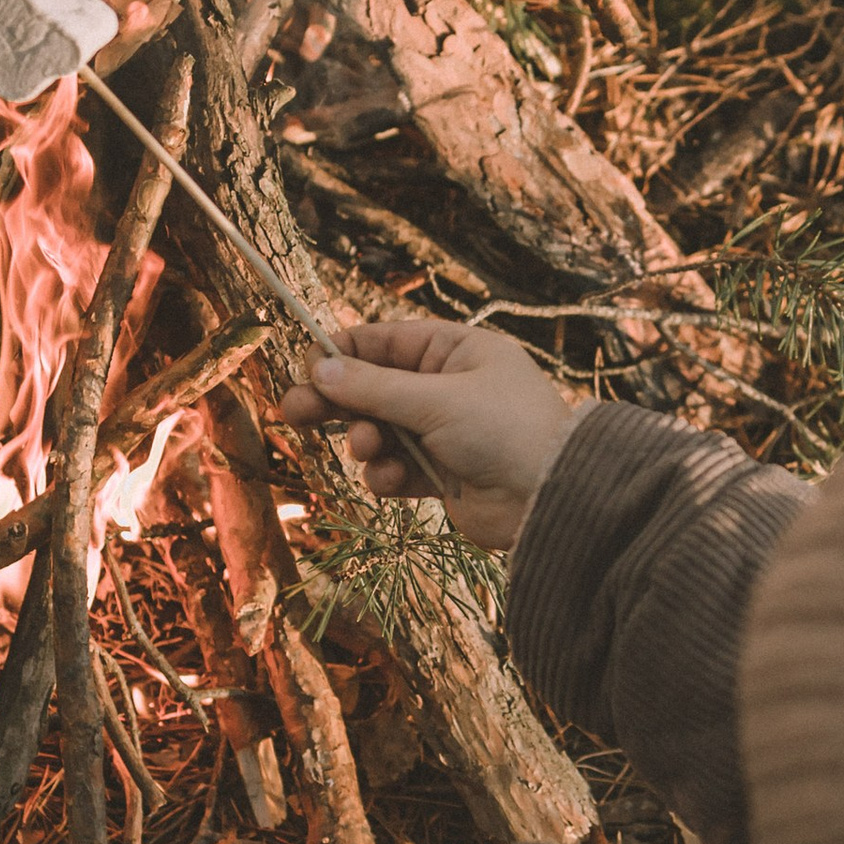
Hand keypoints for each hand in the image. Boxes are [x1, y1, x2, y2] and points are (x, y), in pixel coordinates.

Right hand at [278, 322, 582, 552]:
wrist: (551, 500)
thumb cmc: (506, 432)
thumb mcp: (436, 400)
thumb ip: (374, 388)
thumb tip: (320, 367)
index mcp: (455, 351)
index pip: (384, 342)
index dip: (342, 354)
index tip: (306, 369)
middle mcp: (448, 387)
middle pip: (373, 387)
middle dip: (337, 401)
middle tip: (293, 412)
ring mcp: (444, 432)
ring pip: (380, 431)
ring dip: (368, 442)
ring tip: (372, 451)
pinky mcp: (441, 474)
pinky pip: (395, 468)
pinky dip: (388, 475)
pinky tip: (393, 481)